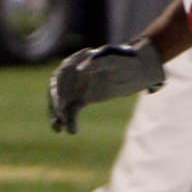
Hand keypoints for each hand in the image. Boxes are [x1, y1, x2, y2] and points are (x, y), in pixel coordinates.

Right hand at [48, 36, 164, 133]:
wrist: (134, 72)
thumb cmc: (126, 62)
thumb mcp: (117, 61)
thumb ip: (100, 63)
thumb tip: (81, 69)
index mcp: (77, 61)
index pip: (61, 75)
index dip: (59, 88)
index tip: (62, 102)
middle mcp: (71, 74)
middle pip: (56, 90)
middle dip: (56, 104)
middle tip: (60, 117)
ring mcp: (75, 87)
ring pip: (60, 102)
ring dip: (57, 115)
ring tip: (58, 128)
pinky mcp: (80, 99)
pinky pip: (70, 110)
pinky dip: (68, 121)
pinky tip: (70, 131)